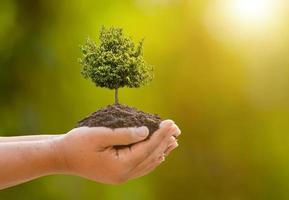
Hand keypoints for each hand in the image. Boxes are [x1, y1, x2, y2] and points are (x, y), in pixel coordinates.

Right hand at [54, 120, 180, 183]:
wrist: (62, 157)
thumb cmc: (77, 144)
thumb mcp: (99, 135)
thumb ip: (124, 134)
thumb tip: (145, 132)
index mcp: (120, 166)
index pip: (147, 149)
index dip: (160, 135)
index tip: (171, 123)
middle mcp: (123, 175)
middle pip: (150, 157)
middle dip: (164, 142)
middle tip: (176, 128)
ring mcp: (121, 176)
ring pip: (148, 163)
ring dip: (161, 150)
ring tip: (173, 140)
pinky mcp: (118, 174)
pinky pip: (141, 167)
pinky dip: (151, 158)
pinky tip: (159, 153)